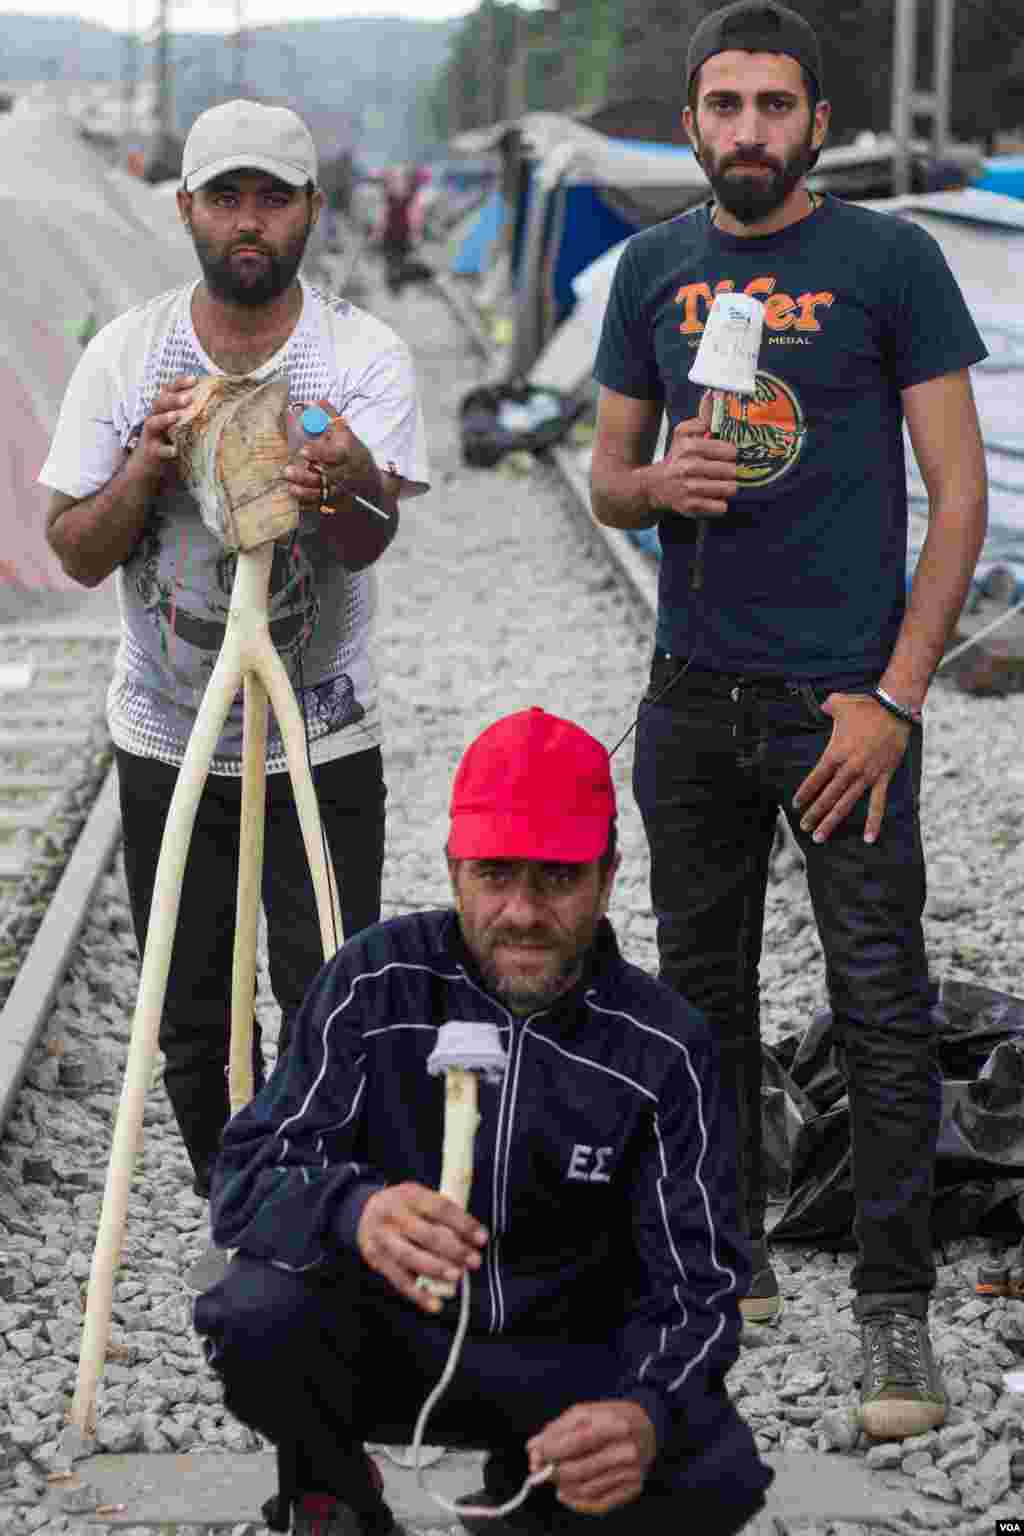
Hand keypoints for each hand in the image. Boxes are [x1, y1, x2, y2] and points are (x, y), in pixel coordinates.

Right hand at [130, 374, 196, 488]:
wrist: (149, 464)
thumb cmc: (169, 440)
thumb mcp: (180, 425)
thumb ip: (191, 414)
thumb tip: (218, 403)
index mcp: (163, 408)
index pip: (169, 391)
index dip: (179, 384)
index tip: (195, 379)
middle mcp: (154, 417)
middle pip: (160, 402)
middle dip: (173, 399)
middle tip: (188, 398)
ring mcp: (150, 434)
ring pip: (153, 422)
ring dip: (165, 418)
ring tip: (177, 416)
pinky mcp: (150, 451)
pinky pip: (156, 449)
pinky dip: (165, 449)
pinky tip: (174, 450)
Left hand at [284, 398, 376, 509]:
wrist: (373, 483)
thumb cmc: (353, 453)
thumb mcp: (346, 433)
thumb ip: (329, 418)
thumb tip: (312, 402)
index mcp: (347, 453)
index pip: (334, 454)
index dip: (319, 452)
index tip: (303, 450)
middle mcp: (346, 473)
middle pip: (325, 476)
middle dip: (305, 475)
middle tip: (287, 471)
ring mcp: (343, 490)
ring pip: (322, 493)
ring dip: (304, 491)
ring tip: (290, 486)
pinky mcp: (339, 503)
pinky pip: (322, 505)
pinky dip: (309, 503)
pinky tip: (297, 497)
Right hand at [356, 1182, 487, 1314]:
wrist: (365, 1213)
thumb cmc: (405, 1208)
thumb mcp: (421, 1198)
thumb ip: (442, 1215)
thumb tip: (472, 1239)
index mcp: (410, 1195)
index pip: (440, 1208)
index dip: (463, 1223)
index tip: (482, 1238)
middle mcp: (394, 1215)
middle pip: (426, 1234)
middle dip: (454, 1250)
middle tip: (474, 1261)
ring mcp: (383, 1238)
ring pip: (410, 1257)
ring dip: (436, 1269)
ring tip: (457, 1276)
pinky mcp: (376, 1259)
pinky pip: (399, 1280)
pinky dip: (418, 1295)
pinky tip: (435, 1304)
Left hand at [526, 1401, 656, 1514]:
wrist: (647, 1428)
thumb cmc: (609, 1419)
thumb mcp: (584, 1413)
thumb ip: (557, 1430)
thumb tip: (533, 1449)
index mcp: (614, 1424)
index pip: (577, 1442)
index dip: (551, 1451)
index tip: (535, 1455)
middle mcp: (626, 1450)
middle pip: (579, 1470)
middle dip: (553, 1472)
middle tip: (540, 1470)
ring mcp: (631, 1472)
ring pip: (585, 1489)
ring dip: (563, 1486)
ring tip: (554, 1478)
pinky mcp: (632, 1489)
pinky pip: (598, 1504)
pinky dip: (576, 1502)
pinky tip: (566, 1493)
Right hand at [649, 394, 736, 519]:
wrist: (652, 485)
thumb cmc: (675, 458)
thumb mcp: (683, 435)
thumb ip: (701, 417)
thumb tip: (712, 395)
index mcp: (689, 447)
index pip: (728, 451)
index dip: (733, 454)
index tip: (730, 456)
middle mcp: (688, 468)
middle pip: (731, 470)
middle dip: (732, 471)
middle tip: (728, 471)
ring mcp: (689, 488)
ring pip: (728, 489)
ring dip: (729, 487)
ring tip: (723, 484)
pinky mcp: (690, 506)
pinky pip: (720, 507)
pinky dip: (720, 503)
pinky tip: (714, 498)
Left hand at [792, 693, 911, 844]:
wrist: (895, 709)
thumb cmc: (865, 706)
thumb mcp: (839, 704)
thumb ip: (826, 707)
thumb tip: (822, 706)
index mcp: (835, 753)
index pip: (815, 779)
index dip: (805, 793)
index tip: (796, 805)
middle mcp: (849, 768)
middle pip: (827, 796)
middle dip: (814, 814)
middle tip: (803, 828)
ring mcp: (867, 775)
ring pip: (846, 804)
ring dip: (832, 821)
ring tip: (820, 837)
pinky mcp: (883, 777)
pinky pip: (877, 804)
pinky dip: (873, 822)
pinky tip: (868, 839)